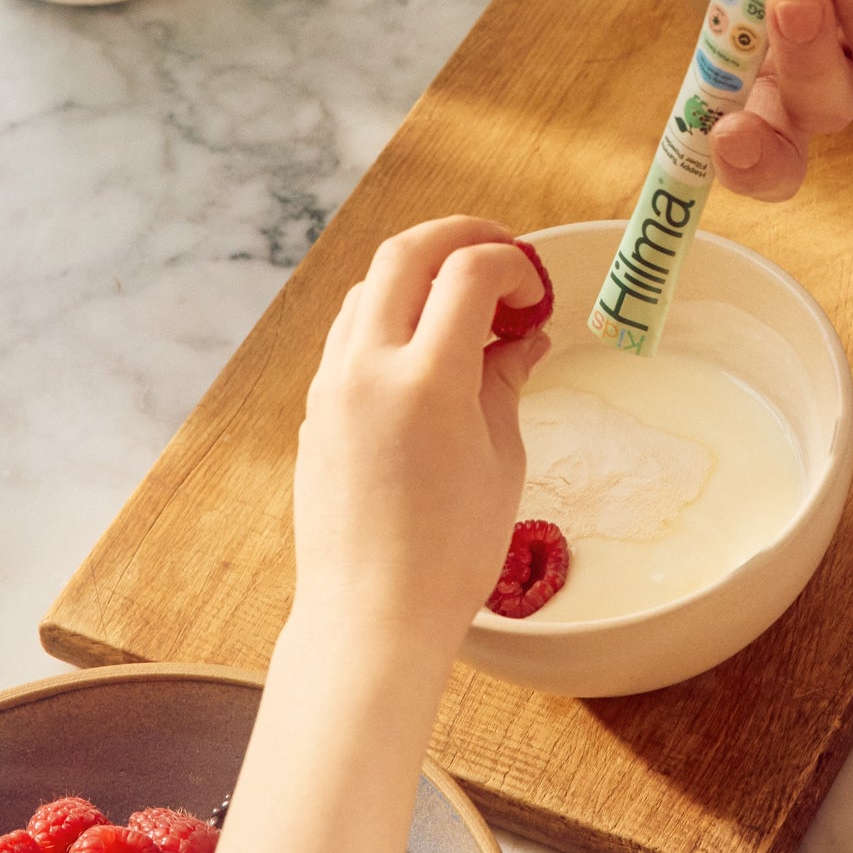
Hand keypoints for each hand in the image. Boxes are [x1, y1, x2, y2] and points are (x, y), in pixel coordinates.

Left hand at [293, 218, 547, 641]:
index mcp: (425, 381)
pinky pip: (350, 333)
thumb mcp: (501, 458)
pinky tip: (428, 347)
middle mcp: (367, 368)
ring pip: (368, 287)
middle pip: (405, 253)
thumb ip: (506, 380)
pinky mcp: (315, 409)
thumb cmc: (450, 552)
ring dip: (420, 273)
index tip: (536, 291)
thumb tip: (524, 336)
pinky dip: (391, 315)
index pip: (468, 273)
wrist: (371, 616)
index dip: (513, 264)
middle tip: (503, 253)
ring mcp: (332, 386)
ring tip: (467, 304)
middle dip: (460, 236)